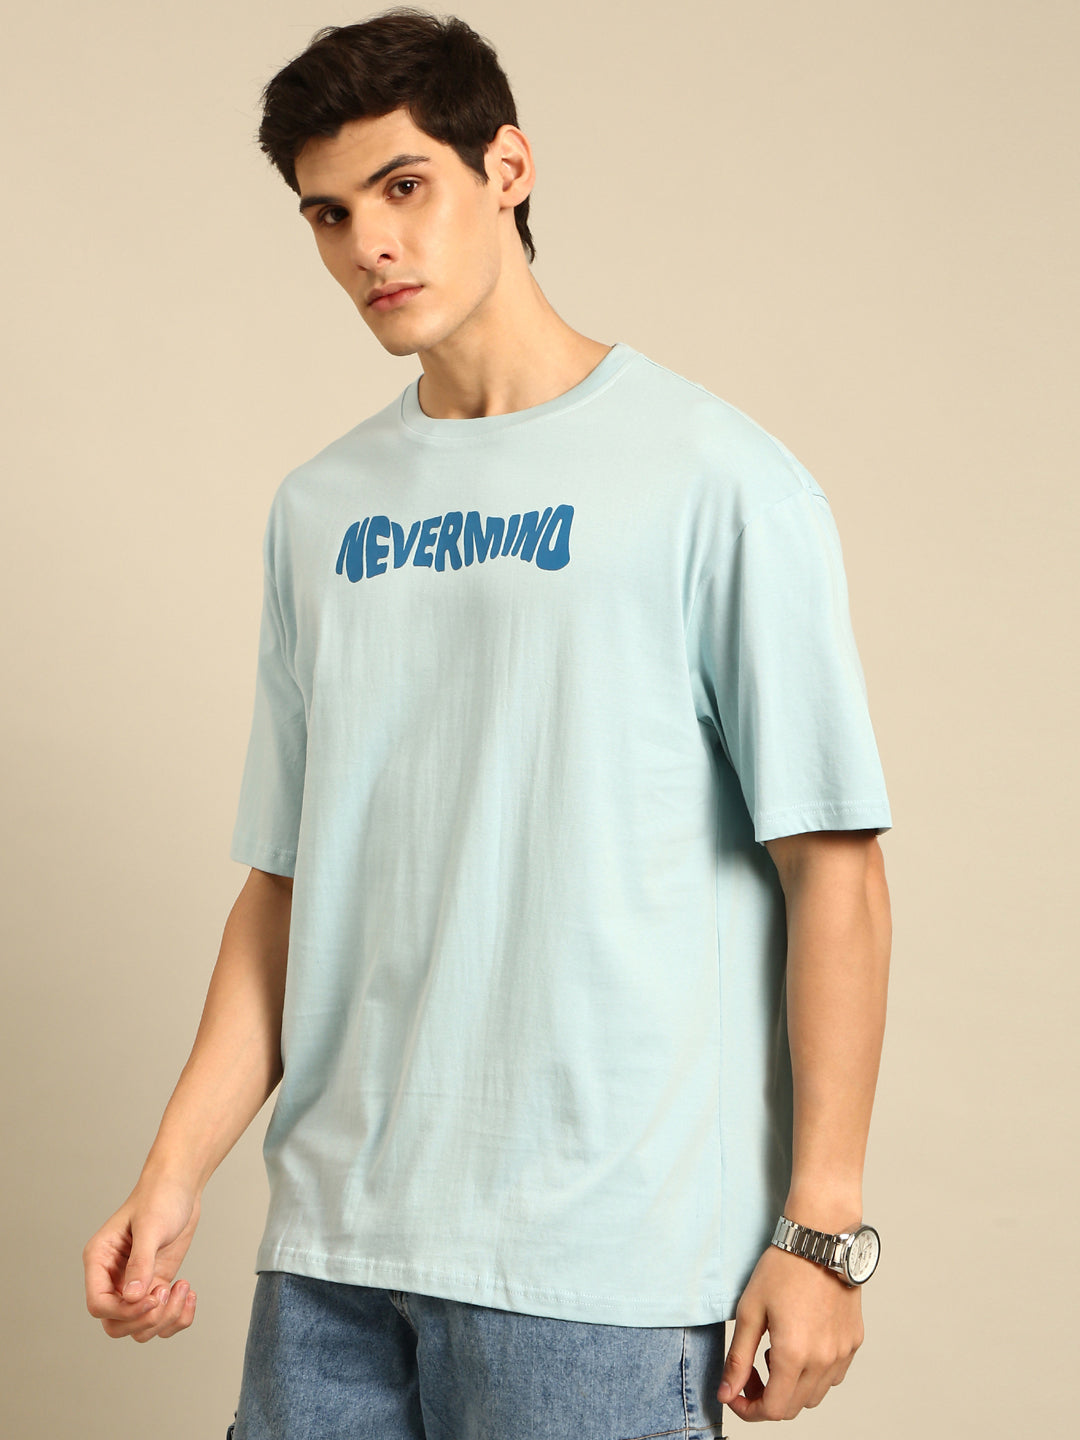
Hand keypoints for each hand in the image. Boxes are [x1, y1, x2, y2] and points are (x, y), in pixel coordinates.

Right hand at [83, 1172, 201, 1341]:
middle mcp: (112, 1278)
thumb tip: (132, 1298)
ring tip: (184, 1287)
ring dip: (165, 1319)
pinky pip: (160, 1320)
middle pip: (116, 1325)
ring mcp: (134, 1285)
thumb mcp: (151, 1226)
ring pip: (139, 1328)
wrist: (181, 1187)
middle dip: (145, 1319)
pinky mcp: (155, 1286)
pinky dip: (177, 1317)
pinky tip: (190, 1292)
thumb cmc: (160, 1197)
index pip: (98, 1305)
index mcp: (99, 1261)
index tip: (154, 1295)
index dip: (124, 1311)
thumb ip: (141, 1262)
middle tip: (167, 1292)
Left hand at [716, 1243, 864, 1420]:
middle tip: (750, 1373)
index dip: (749, 1410)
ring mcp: (842, 1353)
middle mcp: (823, 1360)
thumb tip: (726, 1394)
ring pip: (814, 1395)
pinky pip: (833, 1376)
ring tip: (774, 1352)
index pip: (773, 1410)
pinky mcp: (853, 1342)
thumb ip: (738, 1358)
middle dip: (766, 1399)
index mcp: (793, 1354)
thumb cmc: (783, 1268)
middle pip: (793, 1407)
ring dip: (790, 1387)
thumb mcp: (749, 1310)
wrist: (820, 1239)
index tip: (735, 1394)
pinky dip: (813, 1374)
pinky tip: (800, 1345)